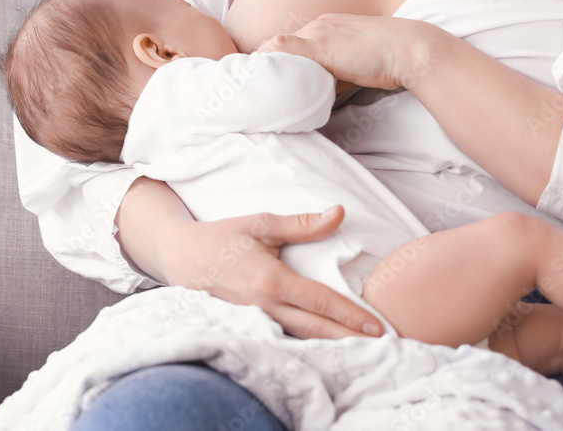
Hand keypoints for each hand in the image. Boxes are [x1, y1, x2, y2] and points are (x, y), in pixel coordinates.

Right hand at [160, 204, 384, 338]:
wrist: (181, 256)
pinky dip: (306, 344)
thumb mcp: (261, 223)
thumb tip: (338, 213)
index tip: (378, 326)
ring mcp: (254, 320)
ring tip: (359, 350)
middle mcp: (264, 306)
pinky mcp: (247, 325)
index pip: (321, 302)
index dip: (351, 315)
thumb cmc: (222, 237)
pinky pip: (282, 337)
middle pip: (316, 329)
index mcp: (271, 281)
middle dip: (350, 339)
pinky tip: (323, 347)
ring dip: (331, 345)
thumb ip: (302, 224)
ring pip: (300, 338)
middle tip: (381, 347)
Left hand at [257, 13, 440, 90]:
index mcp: (325, 26)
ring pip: (276, 47)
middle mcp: (318, 24)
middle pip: (277, 44)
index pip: (289, 44)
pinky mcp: (320, 44)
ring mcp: (317, 32)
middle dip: (261, 65)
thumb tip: (315, 95)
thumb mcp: (352, 67)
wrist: (410, 50)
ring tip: (249, 89)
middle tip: (247, 88)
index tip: (263, 81)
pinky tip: (261, 82)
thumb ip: (330, 77)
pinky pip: (283, 50)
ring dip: (263, 68)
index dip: (274, 63)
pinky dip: (269, 65)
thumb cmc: (386, 62)